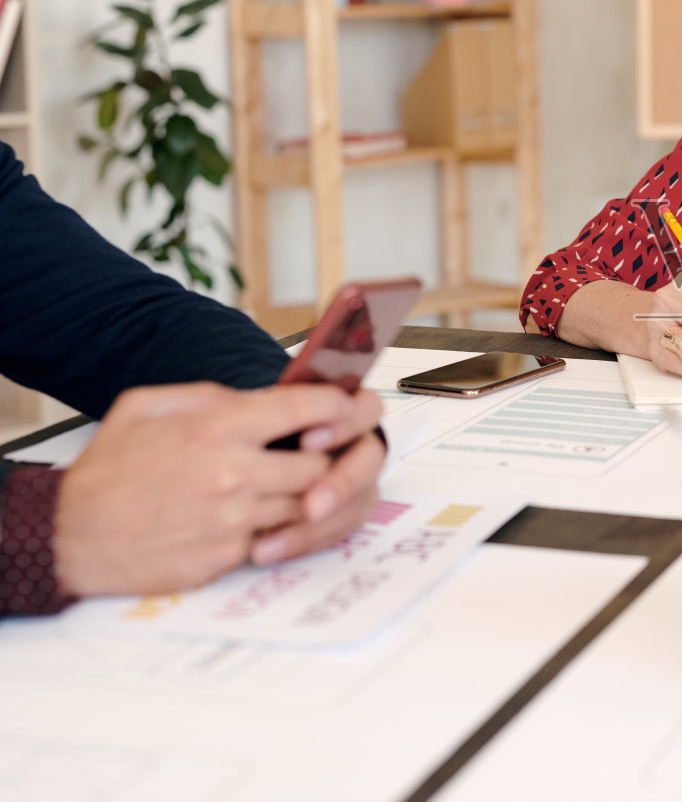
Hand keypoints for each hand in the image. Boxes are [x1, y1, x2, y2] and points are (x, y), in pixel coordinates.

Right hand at [52, 382, 374, 596]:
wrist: (71, 536)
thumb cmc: (107, 472)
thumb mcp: (146, 407)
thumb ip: (208, 395)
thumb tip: (254, 398)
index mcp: (217, 430)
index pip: (305, 409)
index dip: (335, 405)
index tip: (342, 406)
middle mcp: (232, 474)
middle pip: (318, 465)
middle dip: (322, 459)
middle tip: (312, 453)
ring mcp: (233, 519)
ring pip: (304, 506)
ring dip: (301, 496)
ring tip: (277, 485)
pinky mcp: (227, 556)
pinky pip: (272, 538)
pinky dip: (270, 528)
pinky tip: (247, 517)